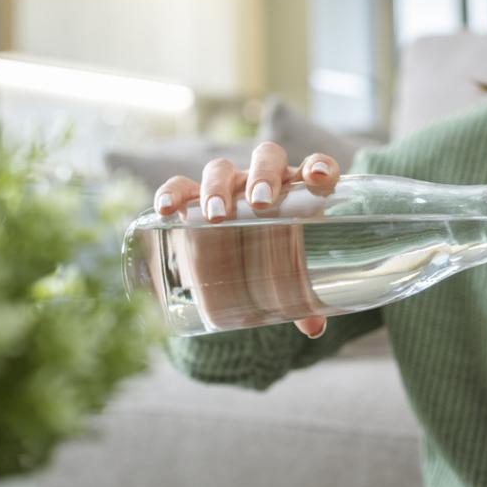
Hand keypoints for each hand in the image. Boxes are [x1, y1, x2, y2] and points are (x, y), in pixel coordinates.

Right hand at [152, 141, 340, 337]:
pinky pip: (179, 186)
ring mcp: (228, 186)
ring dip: (218, 187)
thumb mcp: (291, 278)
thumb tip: (313, 328)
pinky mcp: (193, 198)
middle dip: (262, 175)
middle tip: (260, 203)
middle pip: (265, 158)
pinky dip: (171, 192)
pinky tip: (166, 208)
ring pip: (222, 169)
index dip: (320, 166)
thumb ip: (304, 299)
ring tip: (216, 215)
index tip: (318, 178)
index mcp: (297, 192)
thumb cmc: (274, 260)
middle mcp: (263, 181)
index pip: (315, 167)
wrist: (237, 257)